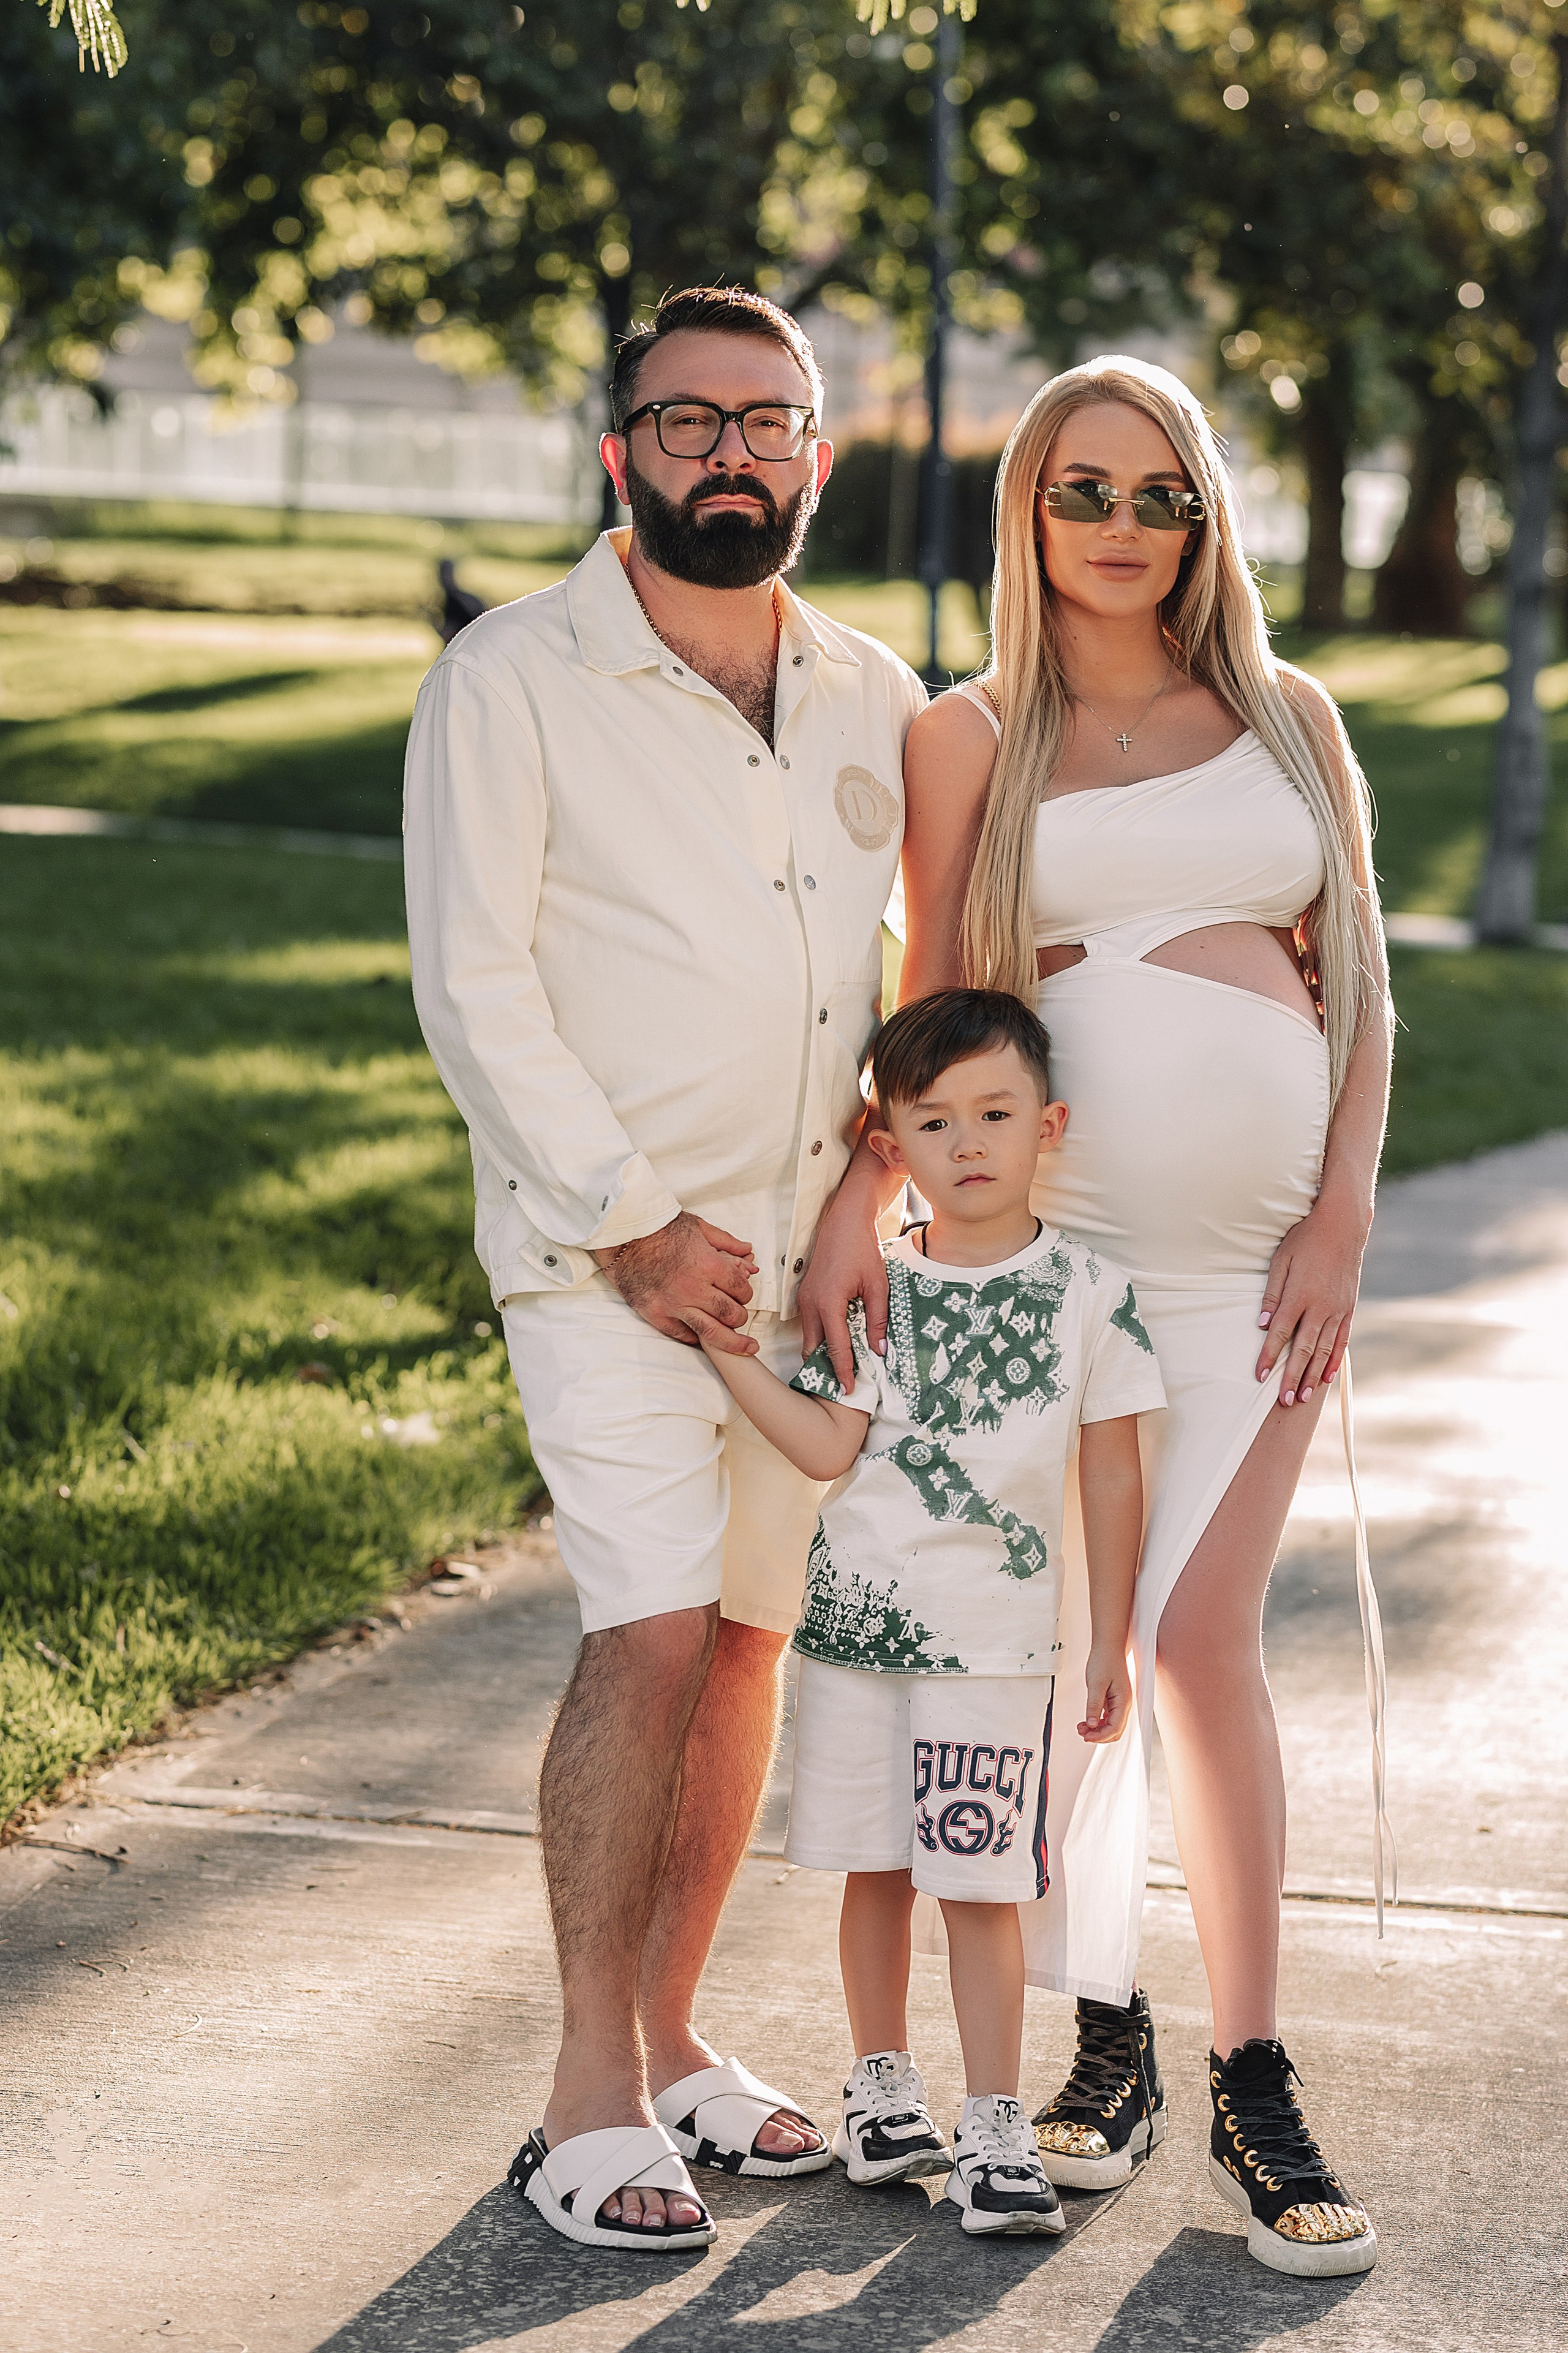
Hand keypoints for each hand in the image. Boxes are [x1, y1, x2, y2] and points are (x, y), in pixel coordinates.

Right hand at [595, 1213, 758, 1353]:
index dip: (746, 1294)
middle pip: (731, 1314)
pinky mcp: (655, 1314)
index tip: (743, 1294)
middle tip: (739, 1315)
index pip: (741, 1290)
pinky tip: (704, 1339)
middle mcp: (694, 1288)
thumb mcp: (698, 1226)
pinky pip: (681, 1334)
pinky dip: (696, 1338)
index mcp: (708, 1265)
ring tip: (745, 1347)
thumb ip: (726, 1241)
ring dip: (732, 1342)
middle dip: (740, 1316)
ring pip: (712, 1332)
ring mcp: (673, 1304)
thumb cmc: (659, 1228)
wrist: (623, 1235)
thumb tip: (747, 1250)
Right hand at [797, 1189, 890, 1392]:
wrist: (844, 1222)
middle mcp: (810, 1304)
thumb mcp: (877, 1286)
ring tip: (841, 1371)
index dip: (843, 1371)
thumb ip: (877, 1321)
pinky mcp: (805, 1295)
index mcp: (829, 1303)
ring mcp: (804, 1299)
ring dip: (822, 1355)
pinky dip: (820, 1339)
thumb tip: (879, 1351)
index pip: (835, 1347)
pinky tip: (836, 1346)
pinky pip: (809, 1325)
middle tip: (843, 1387)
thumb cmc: (862, 1250)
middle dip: (825, 1369)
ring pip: (809, 1338)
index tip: (849, 1390)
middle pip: (813, 1348)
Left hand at [1079, 1644, 1130, 1743]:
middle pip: (1115, 1730)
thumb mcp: (1096, 1683)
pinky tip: (1087, 1721)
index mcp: (1123, 1701)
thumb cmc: (1104, 1660)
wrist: (1108, 1646)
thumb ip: (1093, 1705)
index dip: (1100, 1737)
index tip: (1086, 1737)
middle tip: (1082, 1733)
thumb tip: (1091, 1724)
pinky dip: (1098, 1722)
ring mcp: (1120, 1702)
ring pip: (1111, 1725)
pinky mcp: (1114, 1699)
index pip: (1115, 1728)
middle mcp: (1124, 1704)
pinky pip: (1108, 1717)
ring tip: (1082, 1728)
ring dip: (1097, 1729)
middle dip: (1098, 1735)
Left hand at [1256, 1198, 1367, 1406]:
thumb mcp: (1281, 1260)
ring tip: (1302, 1397)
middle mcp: (1321, 1306)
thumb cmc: (1306, 1240)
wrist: (1343, 1226)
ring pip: (1323, 1349)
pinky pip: (1341, 1340)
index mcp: (1300, 1295)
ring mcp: (1337, 1309)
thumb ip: (1271, 1293)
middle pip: (1304, 1348)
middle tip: (1284, 1401)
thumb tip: (1261, 1324)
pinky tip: (1327, 1378)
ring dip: (1312, 1375)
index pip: (1280, 1333)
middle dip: (1292, 1376)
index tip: (1258, 1375)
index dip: (1268, 1356)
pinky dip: (1333, 1361)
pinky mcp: (1349, 1309)